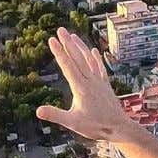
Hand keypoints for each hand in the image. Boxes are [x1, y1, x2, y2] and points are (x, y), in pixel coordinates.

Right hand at [36, 28, 135, 142]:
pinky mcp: (106, 85)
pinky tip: (93, 51)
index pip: (67, 66)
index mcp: (81, 88)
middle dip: (68, 43)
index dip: (59, 52)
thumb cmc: (96, 127)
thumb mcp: (73, 123)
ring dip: (80, 47)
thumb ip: (55, 115)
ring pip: (89, 60)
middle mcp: (91, 81)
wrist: (120, 129)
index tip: (51, 39)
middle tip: (60, 29)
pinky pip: (100, 68)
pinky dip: (96, 58)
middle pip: (78, 58)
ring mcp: (100, 82)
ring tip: (73, 35)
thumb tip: (38, 111)